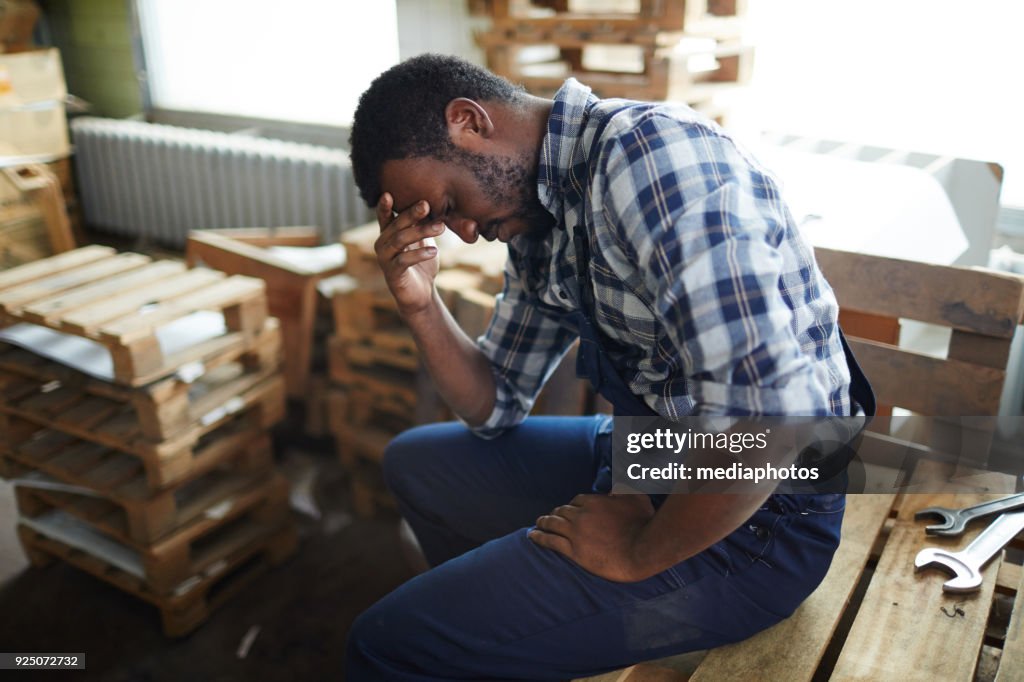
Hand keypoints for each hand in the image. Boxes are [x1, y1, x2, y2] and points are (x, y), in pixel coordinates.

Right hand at [374, 193, 445, 316]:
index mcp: (388, 234)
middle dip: (411, 214)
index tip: (389, 193)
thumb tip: (434, 204)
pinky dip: (420, 254)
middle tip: (426, 204)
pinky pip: (404, 260)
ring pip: (400, 241)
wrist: (422, 293)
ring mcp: (385, 259)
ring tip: (441, 226)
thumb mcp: (424, 241)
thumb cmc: (423, 264)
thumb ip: (424, 225)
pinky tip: (434, 251)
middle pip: (396, 226)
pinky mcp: (393, 274)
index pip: (385, 217)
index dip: (384, 206)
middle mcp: (382, 245)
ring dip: (421, 231)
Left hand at [529, 494, 655, 581]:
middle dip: (554, 513)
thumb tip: (613, 485)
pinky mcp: (574, 551)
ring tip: (538, 524)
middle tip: (549, 516)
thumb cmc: (644, 523)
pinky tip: (532, 536)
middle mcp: (581, 515)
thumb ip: (624, 488)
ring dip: (543, 523)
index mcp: (594, 502)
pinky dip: (539, 537)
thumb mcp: (637, 497)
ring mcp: (576, 533)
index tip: (568, 509)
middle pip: (562, 511)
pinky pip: (551, 541)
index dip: (571, 505)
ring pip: (553, 525)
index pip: (576, 500)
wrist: (643, 550)